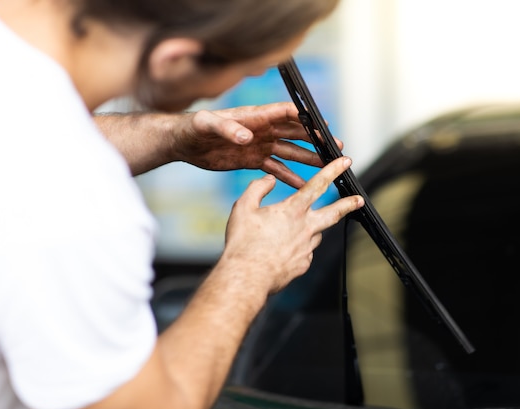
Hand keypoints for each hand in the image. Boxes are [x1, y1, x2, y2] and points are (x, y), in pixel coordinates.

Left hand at [172, 102, 342, 188]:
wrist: (183, 142)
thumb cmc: (193, 127)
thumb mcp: (207, 124)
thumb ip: (227, 128)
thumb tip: (247, 136)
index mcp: (254, 117)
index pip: (285, 113)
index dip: (304, 118)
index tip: (322, 125)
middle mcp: (261, 130)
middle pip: (295, 133)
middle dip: (316, 140)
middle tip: (335, 147)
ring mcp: (259, 145)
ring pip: (290, 152)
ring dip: (308, 159)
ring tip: (326, 166)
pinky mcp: (252, 160)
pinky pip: (275, 169)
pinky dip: (289, 177)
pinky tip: (302, 184)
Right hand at [220, 157, 363, 294]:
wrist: (246, 277)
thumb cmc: (243, 243)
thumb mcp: (243, 207)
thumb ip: (257, 188)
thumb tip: (269, 180)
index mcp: (292, 210)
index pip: (317, 185)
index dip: (333, 171)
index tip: (345, 163)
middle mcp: (304, 228)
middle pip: (333, 213)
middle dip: (348, 204)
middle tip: (359, 200)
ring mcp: (306, 248)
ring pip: (317, 233)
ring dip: (313, 228)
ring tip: (299, 229)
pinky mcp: (303, 264)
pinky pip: (305, 252)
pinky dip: (300, 248)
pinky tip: (285, 250)